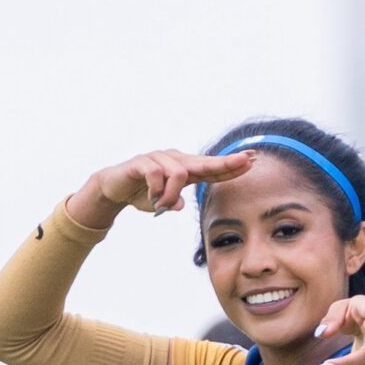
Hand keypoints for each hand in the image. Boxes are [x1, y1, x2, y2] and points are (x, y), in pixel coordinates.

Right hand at [68, 146, 254, 230]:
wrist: (113, 188)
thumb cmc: (142, 193)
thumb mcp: (163, 200)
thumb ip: (175, 200)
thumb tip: (179, 205)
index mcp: (183, 168)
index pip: (212, 167)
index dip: (231, 165)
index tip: (252, 160)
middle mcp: (174, 159)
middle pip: (204, 162)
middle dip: (226, 163)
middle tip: (246, 161)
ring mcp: (158, 159)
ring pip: (179, 174)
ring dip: (171, 194)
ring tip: (161, 204)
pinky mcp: (142, 163)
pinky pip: (156, 175)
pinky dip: (156, 191)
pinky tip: (151, 199)